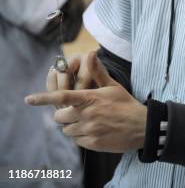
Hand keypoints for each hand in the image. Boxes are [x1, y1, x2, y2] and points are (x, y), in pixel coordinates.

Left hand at [28, 52, 146, 152]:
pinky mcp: (92, 143)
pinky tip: (93, 130)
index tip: (29, 99)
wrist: (142, 126)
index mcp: (91, 98)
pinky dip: (80, 136)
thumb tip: (91, 54)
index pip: (63, 96)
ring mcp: (90, 130)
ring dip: (72, 126)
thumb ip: (98, 72)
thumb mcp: (113, 86)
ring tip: (86, 121)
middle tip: (75, 112)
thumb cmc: (126, 104)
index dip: (44, 98)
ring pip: (67, 130)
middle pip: (60, 116)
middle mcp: (88, 114)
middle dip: (63, 114)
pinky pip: (77, 140)